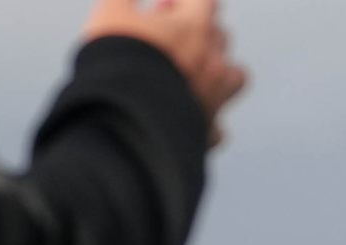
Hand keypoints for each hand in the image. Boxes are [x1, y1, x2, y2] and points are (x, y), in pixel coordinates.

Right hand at [82, 0, 247, 130]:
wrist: (123, 117)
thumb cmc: (115, 58)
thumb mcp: (112, 12)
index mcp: (195, 29)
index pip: (205, 2)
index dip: (184, 1)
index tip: (163, 6)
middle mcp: (213, 63)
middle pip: (219, 35)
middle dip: (196, 29)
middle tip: (166, 35)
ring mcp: (216, 98)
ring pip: (233, 76)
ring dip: (216, 69)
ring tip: (190, 72)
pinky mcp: (209, 131)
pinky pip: (218, 122)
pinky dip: (206, 117)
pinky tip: (186, 115)